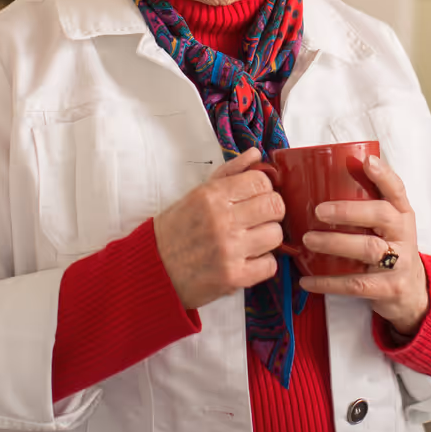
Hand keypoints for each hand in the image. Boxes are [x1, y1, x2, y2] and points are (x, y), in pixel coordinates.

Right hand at [152, 148, 285, 311]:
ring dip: (267, 238)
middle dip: (271, 211)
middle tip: (259, 218)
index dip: (264, 188)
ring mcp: (229, 251)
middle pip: (275, 206)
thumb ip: (229, 172)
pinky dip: (263, 263)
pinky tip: (247, 259)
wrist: (154, 267)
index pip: (261, 182)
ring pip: (276, 235)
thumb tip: (256, 154)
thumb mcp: (197, 193)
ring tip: (251, 240)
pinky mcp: (234, 277)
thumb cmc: (177, 229)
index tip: (256, 197)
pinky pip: (270, 265)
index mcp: (212, 195)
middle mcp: (222, 221)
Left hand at [297, 155, 429, 336]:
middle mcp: (404, 235)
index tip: (367, 162)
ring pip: (368, 248)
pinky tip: (307, 280)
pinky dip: (329, 282)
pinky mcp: (390, 288)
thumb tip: (317, 183)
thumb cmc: (389, 250)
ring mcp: (400, 262)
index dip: (384, 175)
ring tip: (308, 240)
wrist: (412, 293)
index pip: (397, 190)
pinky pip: (356, 284)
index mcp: (402, 215)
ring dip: (335, 243)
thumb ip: (365, 206)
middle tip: (319, 210)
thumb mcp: (387, 227)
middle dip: (349, 211)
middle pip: (381, 216)